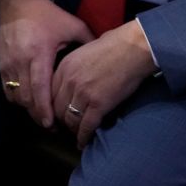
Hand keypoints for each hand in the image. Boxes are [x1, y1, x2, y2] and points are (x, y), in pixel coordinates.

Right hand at [0, 0, 93, 127]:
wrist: (19, 4)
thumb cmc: (48, 16)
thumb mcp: (72, 25)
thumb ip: (88, 41)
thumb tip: (104, 57)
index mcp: (39, 52)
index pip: (40, 87)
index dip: (44, 108)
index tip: (51, 122)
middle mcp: (21, 61)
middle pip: (26, 98)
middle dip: (38, 115)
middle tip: (51, 126)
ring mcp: (9, 64)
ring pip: (15, 96)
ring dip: (28, 109)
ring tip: (43, 117)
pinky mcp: (1, 65)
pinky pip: (8, 89)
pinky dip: (18, 99)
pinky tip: (30, 103)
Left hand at [52, 20, 157, 147]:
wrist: (135, 47)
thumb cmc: (116, 44)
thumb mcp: (85, 49)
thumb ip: (75, 66)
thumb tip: (75, 78)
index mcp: (65, 66)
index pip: (50, 94)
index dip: (53, 107)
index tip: (58, 113)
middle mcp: (70, 81)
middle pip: (57, 109)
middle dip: (62, 120)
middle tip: (67, 125)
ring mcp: (83, 94)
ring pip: (70, 120)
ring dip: (73, 129)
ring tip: (77, 133)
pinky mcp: (99, 104)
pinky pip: (86, 126)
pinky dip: (84, 137)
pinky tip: (84, 141)